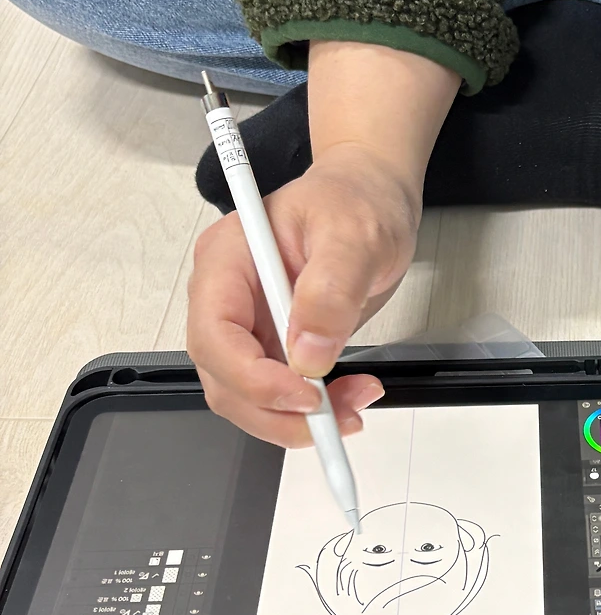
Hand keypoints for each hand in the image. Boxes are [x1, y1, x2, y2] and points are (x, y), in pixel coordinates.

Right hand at [187, 144, 417, 443]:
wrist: (371, 196)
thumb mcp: (355, 234)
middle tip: (335, 418)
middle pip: (223, 376)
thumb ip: (331, 289)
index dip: (251, 376)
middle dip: (275, 410)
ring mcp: (247, 323)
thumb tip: (309, 352)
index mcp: (228, 258)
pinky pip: (277, 393)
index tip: (305, 395)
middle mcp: (226, 295)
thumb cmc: (357, 199)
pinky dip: (309, 409)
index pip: (215, 333)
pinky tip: (346, 398)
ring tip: (353, 406)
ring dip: (294, 418)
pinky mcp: (273, 343)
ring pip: (247, 396)